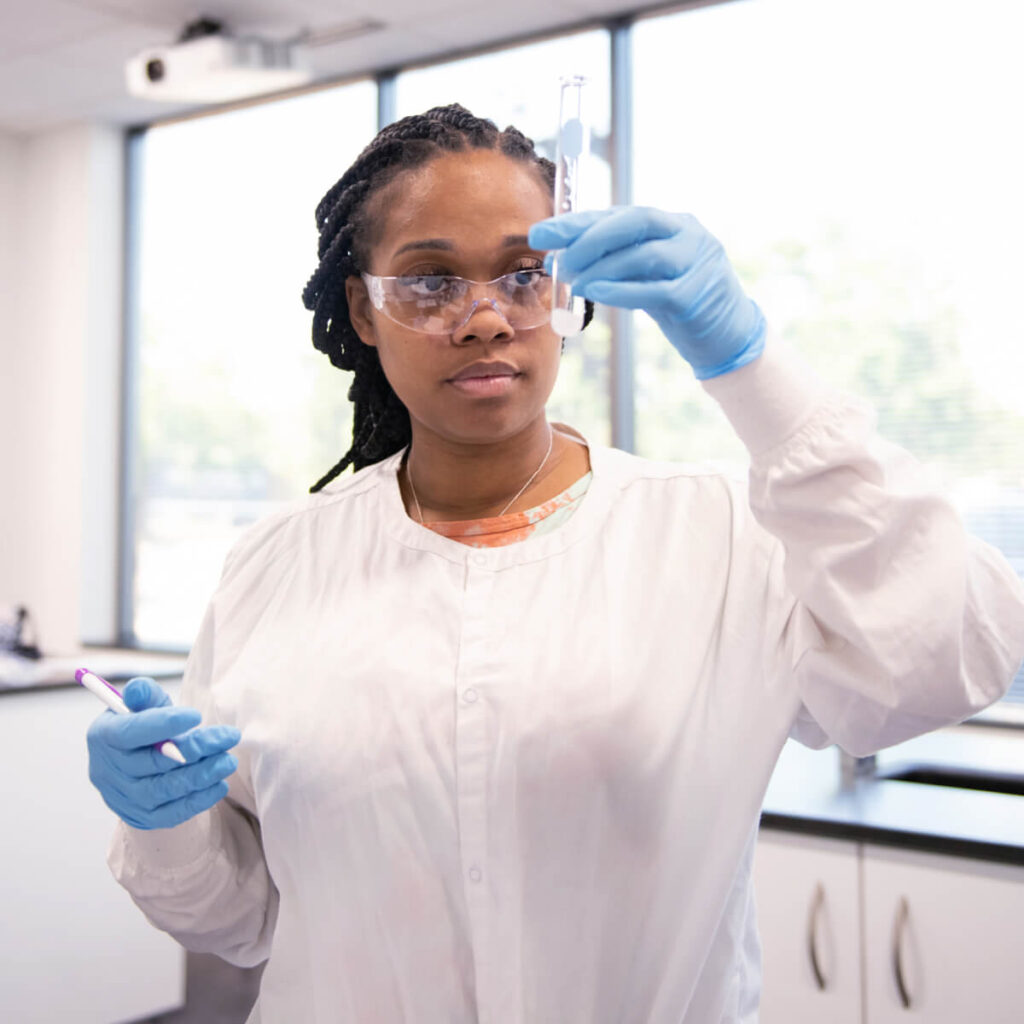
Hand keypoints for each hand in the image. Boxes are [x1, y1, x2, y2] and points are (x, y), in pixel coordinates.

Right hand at [86, 677, 240, 829]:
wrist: (139, 759)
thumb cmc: (146, 723)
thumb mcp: (145, 703)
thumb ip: (144, 693)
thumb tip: (138, 690)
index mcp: (104, 735)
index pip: (130, 732)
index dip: (163, 724)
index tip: (197, 715)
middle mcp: (108, 770)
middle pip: (153, 762)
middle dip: (196, 749)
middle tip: (229, 737)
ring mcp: (122, 797)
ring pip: (163, 790)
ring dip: (201, 776)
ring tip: (228, 761)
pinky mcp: (140, 817)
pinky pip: (170, 814)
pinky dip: (198, 801)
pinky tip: (220, 785)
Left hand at [529, 207, 765, 379]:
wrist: (728, 337)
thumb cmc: (680, 302)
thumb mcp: (648, 275)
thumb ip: (615, 262)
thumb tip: (561, 258)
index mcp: (673, 224)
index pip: (620, 214)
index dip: (579, 222)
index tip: (541, 232)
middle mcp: (688, 234)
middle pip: (635, 223)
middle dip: (589, 238)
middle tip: (558, 259)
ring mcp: (697, 262)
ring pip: (643, 256)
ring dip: (600, 267)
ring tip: (572, 281)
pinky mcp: (697, 296)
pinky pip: (654, 290)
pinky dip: (620, 291)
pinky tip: (595, 294)